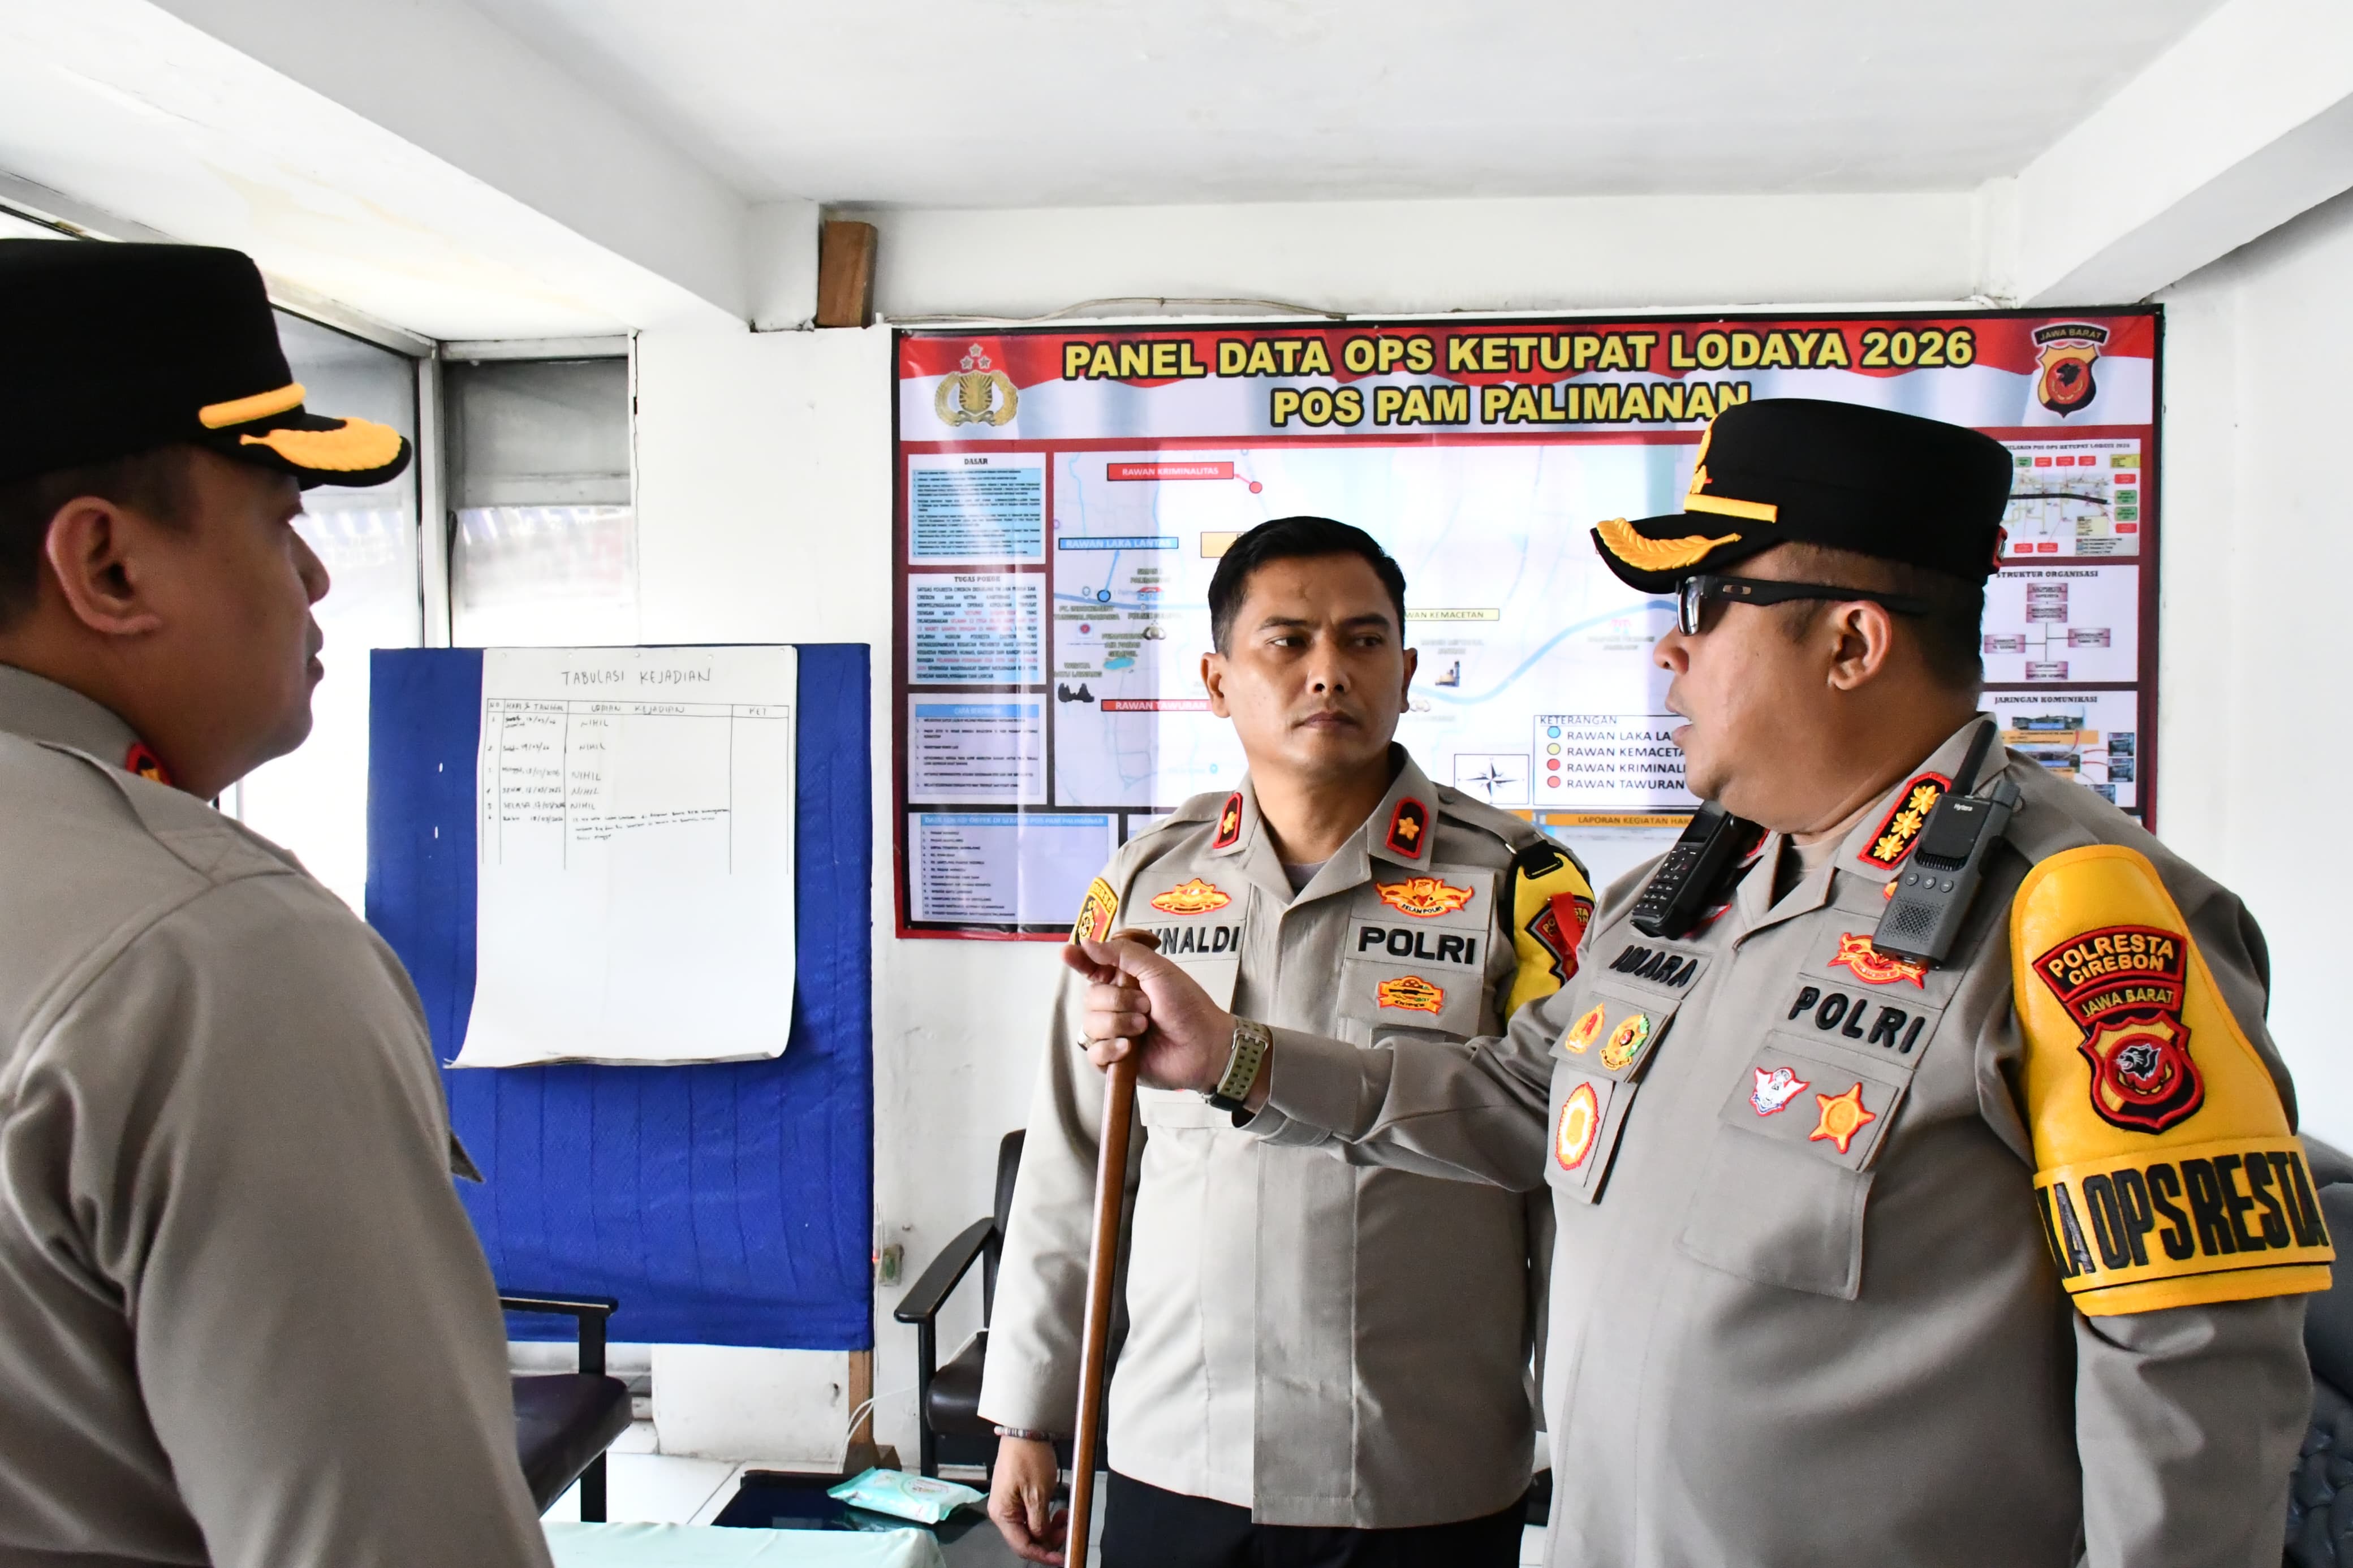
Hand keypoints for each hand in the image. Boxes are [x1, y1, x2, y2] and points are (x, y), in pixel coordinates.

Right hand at [987, 1435, 1066, 1564]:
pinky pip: (1032, 1515)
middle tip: (1068, 1530)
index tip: (1062, 1558)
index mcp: (1003, 1514)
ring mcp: (1010, 1504)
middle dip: (1049, 1538)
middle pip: (1027, 1538)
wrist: (1025, 1430)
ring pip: (1032, 1527)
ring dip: (1050, 1527)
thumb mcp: (1038, 1494)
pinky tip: (1059, 1510)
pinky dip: (1047, 1516)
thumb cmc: (1028, 1457)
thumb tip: (1042, 1539)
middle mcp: (1003, 1512)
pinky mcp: (1018, 1496)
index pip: (1022, 1546)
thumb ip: (1039, 1522)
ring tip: (1066, 1517)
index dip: (1043, 1554)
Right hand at [1062, 937, 1237, 1093]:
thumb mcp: (1158, 970)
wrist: (1204, 1046)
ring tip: (1144, 1027)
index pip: (1092, 968)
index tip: (1067, 953)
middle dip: (1117, 1001)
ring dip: (1118, 1024)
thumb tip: (1087, 942)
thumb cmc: (1188, 1006)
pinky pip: (1094, 1052)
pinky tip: (1128, 1048)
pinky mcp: (1115, 1059)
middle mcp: (1116, 1005)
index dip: (1079, 960)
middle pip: (1090, 998)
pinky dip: (1110, 1048)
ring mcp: (1114, 1032)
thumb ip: (1122, 954)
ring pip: (1090, 1024)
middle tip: (1146, 1006)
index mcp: (1125, 981)